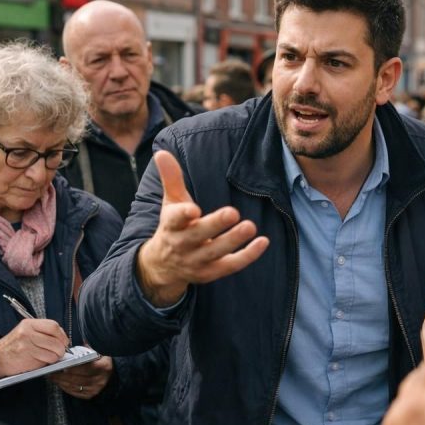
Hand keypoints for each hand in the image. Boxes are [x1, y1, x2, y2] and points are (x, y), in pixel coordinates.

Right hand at [0, 318, 68, 379]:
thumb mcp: (26, 331)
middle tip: (60, 351)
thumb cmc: (14, 345)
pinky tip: (42, 361)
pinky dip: (47, 363)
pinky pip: (46, 362)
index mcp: (29, 324)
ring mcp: (27, 347)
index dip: (62, 335)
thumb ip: (42, 331)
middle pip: (56, 341)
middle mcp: (28, 334)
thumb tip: (62, 338)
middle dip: (61, 348)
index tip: (64, 341)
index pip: (53, 326)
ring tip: (50, 357)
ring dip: (55, 357)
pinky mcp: (27, 359)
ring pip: (53, 353)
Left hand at [52, 354, 113, 399]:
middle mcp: (100, 380)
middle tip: (51, 371)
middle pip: (77, 378)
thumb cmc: (101, 362)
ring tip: (52, 376)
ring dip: (61, 382)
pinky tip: (59, 382)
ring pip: (74, 386)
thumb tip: (76, 343)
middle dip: (62, 375)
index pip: (85, 367)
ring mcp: (95, 389)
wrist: (111, 376)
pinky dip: (65, 388)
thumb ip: (88, 348)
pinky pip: (75, 392)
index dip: (72, 367)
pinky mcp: (89, 395)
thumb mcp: (99, 353)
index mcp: (103, 367)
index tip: (61, 365)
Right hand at [137, 151, 269, 306]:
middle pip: (198, 236)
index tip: (193, 209)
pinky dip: (247, 256)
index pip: (174, 219)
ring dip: (233, 240)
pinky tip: (263, 242)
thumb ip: (171, 178)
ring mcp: (196, 261)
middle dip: (215, 225)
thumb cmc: (173, 226)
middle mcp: (181, 245)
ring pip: (215, 252)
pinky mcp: (210, 273)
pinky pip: (230, 266)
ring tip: (250, 226)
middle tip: (233, 212)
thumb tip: (161, 151)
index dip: (183, 215)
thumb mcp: (170, 202)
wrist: (163, 266)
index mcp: (171, 225)